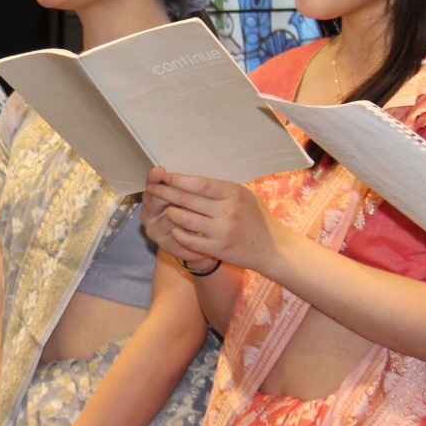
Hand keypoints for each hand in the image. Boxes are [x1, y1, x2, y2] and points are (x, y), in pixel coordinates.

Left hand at [143, 169, 279, 272]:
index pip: (199, 183)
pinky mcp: (217, 249)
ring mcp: (221, 231)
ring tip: (166, 209)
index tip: (164, 176)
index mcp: (233, 193)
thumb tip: (191, 179)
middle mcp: (227, 211)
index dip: (178, 179)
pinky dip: (177, 232)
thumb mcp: (245, 195)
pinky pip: (187, 239)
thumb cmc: (257, 218)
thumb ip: (221, 188)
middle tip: (152, 189)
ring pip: (183, 219)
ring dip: (170, 212)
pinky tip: (174, 228)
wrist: (272, 249)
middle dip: (165, 193)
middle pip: (187, 199)